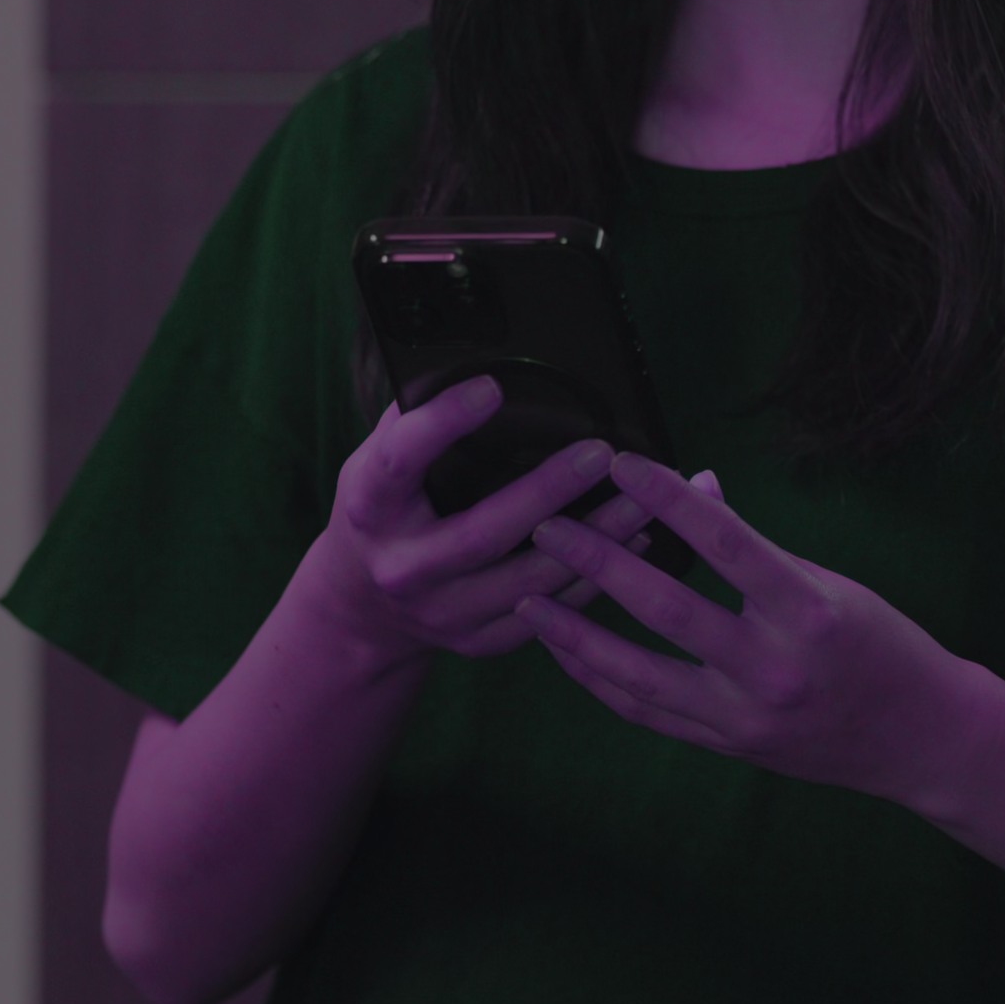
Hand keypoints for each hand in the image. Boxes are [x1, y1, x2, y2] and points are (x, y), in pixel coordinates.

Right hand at [304, 375, 661, 662]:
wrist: (361, 604)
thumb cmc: (387, 507)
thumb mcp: (378, 460)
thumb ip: (418, 419)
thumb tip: (482, 361)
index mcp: (370, 505)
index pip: (400, 461)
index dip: (442, 424)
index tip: (491, 387)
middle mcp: (402, 566)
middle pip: (480, 534)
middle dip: (547, 493)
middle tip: (602, 453)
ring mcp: (440, 612)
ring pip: (528, 584)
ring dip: (594, 541)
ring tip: (642, 501)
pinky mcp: (476, 642)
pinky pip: (546, 616)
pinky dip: (593, 581)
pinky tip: (633, 546)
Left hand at [513, 453, 985, 803]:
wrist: (922, 741)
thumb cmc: (881, 645)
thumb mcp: (830, 583)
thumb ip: (753, 545)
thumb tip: (695, 484)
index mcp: (809, 613)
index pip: (725, 543)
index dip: (669, 498)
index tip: (621, 463)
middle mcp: (774, 669)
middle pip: (667, 609)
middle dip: (599, 564)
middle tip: (548, 525)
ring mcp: (746, 716)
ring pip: (639, 675)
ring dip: (576, 635)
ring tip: (529, 597)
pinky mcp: (728, 746)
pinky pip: (647, 712)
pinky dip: (600, 680)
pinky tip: (565, 651)